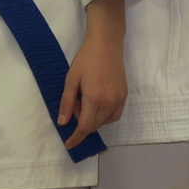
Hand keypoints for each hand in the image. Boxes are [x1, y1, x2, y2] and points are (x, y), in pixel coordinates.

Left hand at [57, 0, 127, 150]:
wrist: (106, 43)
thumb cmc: (85, 59)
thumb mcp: (71, 80)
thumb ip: (67, 103)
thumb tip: (63, 123)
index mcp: (94, 98)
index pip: (85, 127)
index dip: (76, 138)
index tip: (69, 145)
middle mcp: (109, 102)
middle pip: (94, 125)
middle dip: (81, 121)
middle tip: (76, 101)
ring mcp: (119, 99)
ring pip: (104, 121)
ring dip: (92, 117)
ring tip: (86, 98)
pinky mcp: (125, 95)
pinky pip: (114, 115)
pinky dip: (104, 115)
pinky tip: (98, 103)